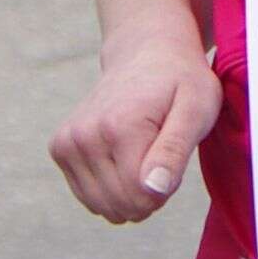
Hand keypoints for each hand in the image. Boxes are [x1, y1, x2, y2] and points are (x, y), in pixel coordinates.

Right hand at [49, 38, 221, 223]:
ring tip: (146, 156)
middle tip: (162, 157)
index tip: (174, 160)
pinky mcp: (60, 148)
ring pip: (101, 205)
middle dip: (147, 195)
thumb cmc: (180, 82)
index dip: (165, 189)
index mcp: (120, 126)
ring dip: (129, 194)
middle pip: (119, 204)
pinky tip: (125, 158)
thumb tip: (152, 191)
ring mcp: (67, 142)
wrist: (145, 53)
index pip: (140, 196)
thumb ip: (175, 150)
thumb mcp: (197, 108)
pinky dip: (110, 187)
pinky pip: (88, 195)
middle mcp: (85, 135)